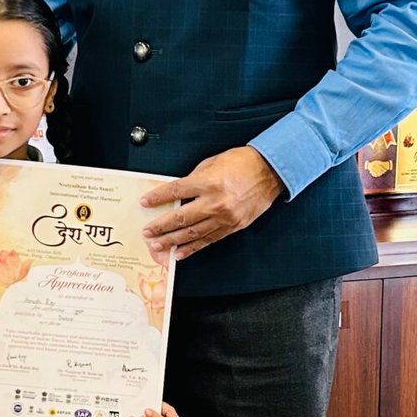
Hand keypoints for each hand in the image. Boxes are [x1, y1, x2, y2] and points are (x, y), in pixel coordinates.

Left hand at [140, 148, 282, 259]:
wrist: (271, 171)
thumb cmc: (243, 163)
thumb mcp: (213, 163)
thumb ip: (194, 178)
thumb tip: (178, 192)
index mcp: (208, 182)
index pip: (176, 192)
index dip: (158, 198)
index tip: (145, 203)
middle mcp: (215, 202)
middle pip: (181, 217)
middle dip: (161, 226)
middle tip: (147, 232)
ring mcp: (225, 217)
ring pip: (193, 233)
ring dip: (172, 241)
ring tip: (158, 245)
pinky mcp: (233, 226)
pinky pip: (209, 240)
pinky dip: (193, 248)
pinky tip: (181, 253)